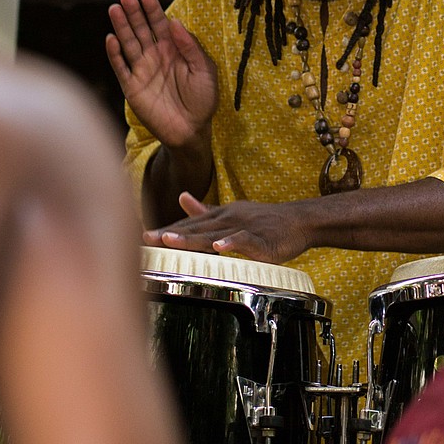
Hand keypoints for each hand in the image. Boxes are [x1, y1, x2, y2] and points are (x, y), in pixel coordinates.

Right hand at [106, 0, 217, 148]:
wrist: (191, 131)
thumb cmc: (202, 100)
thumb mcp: (205, 71)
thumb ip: (191, 47)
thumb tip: (175, 22)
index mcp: (174, 50)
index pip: (161, 25)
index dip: (153, 10)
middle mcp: (155, 56)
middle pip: (141, 30)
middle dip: (134, 13)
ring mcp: (142, 71)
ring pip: (129, 44)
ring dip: (121, 27)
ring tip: (115, 9)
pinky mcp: (132, 87)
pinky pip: (121, 68)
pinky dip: (115, 54)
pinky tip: (111, 39)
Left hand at [142, 192, 311, 265]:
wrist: (299, 220)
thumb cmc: (265, 220)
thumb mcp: (232, 211)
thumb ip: (206, 209)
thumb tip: (181, 197)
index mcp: (221, 215)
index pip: (190, 224)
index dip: (168, 230)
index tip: (144, 236)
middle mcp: (229, 218)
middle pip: (196, 228)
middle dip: (170, 234)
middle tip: (147, 238)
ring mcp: (245, 227)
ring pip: (214, 233)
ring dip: (192, 237)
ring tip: (170, 240)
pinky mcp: (262, 240)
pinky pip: (245, 240)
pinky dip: (232, 242)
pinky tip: (219, 246)